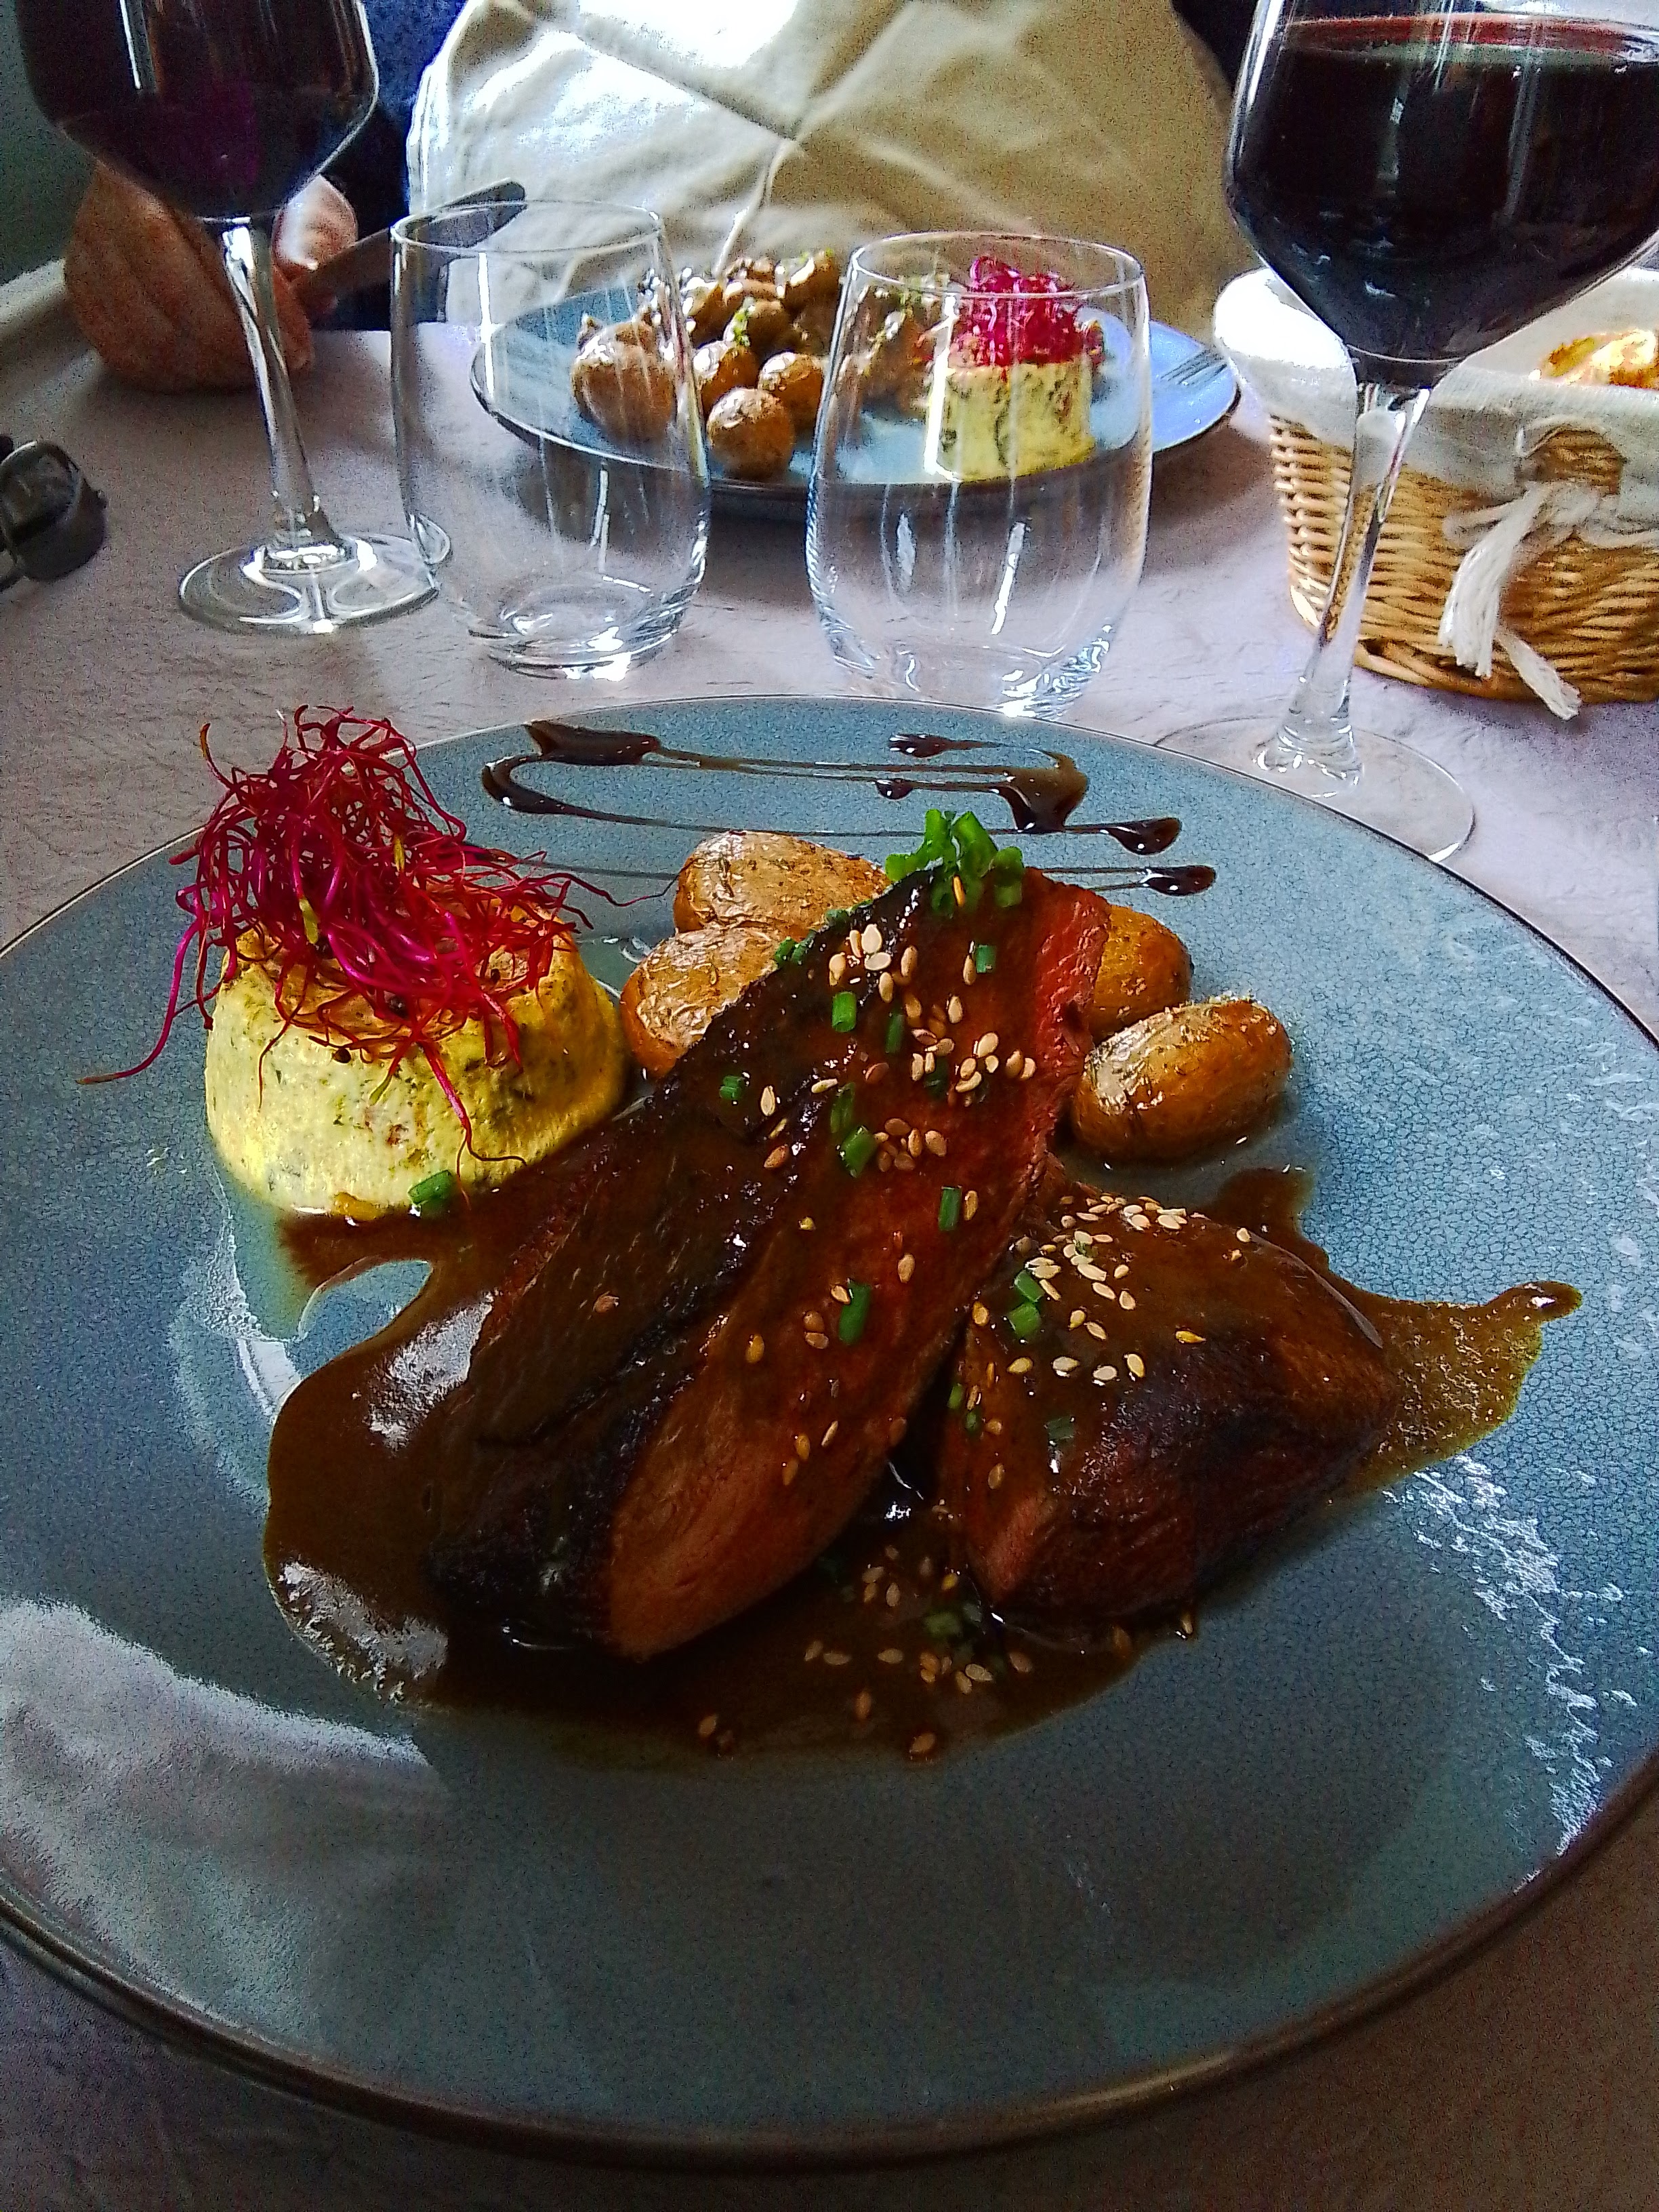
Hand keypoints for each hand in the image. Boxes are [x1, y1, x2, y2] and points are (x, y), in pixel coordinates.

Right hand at [62, 166, 358, 394]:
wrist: (226, 189)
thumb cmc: (263, 196)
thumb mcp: (302, 201)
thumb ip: (309, 234)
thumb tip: (305, 273)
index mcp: (162, 162)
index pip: (194, 247)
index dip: (246, 309)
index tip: (292, 343)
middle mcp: (112, 200)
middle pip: (163, 295)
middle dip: (230, 346)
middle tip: (277, 364)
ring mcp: (91, 248)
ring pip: (141, 333)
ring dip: (205, 366)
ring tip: (248, 367)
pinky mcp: (86, 290)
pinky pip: (123, 352)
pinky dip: (171, 374)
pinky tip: (209, 368)